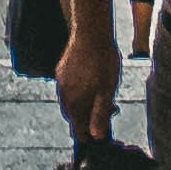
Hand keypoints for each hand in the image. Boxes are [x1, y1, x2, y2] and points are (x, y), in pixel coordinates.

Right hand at [53, 21, 116, 138]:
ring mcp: (61, 83)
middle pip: (74, 117)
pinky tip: (91, 83)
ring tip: (102, 96)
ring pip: (71, 102)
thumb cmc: (102, 62)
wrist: (90, 33)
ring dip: (84, 104)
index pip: (78, 130)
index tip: (101, 134)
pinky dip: (79, 92)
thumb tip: (96, 137)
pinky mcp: (61, 71)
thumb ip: (100, 115)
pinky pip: (68, 89)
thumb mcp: (106, 91)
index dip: (90, 136)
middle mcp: (63, 95)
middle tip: (109, 111)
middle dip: (89, 119)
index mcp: (74, 104)